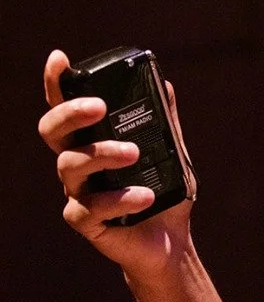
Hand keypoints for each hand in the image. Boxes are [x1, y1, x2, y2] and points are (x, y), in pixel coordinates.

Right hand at [38, 49, 192, 276]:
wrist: (172, 243)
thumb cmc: (165, 195)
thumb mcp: (172, 155)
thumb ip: (165, 124)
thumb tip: (166, 86)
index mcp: (92, 142)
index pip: (66, 109)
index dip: (56, 83)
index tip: (59, 58)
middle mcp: (78, 165)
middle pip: (53, 131)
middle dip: (71, 113)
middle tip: (100, 107)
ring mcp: (78, 193)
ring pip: (70, 166)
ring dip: (102, 154)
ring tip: (134, 154)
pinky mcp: (87, 223)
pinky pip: (87, 209)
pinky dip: (117, 200)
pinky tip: (144, 198)